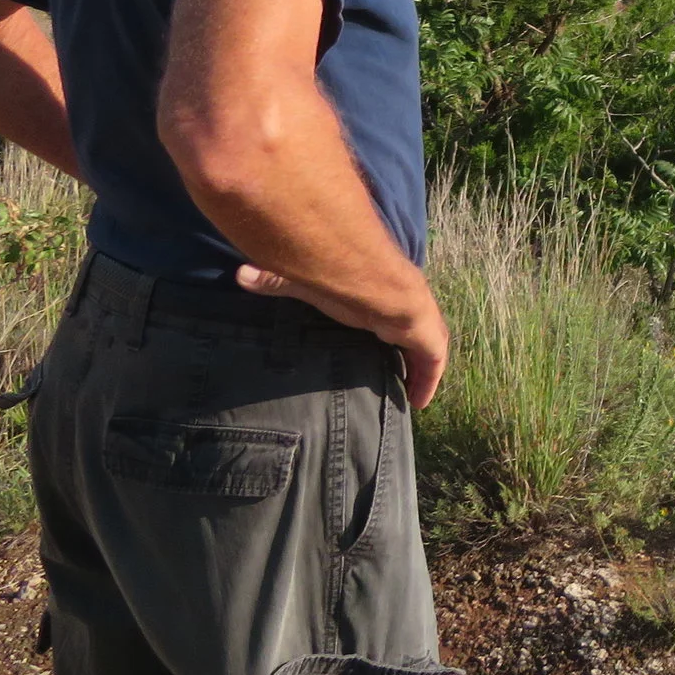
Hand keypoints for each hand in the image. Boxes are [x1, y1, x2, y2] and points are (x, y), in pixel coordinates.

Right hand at [235, 263, 451, 408]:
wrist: (380, 283)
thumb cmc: (344, 279)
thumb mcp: (309, 283)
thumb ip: (278, 281)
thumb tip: (240, 274)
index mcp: (383, 293)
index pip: (389, 313)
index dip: (389, 329)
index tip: (382, 342)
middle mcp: (407, 308)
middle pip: (413, 333)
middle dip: (412, 353)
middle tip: (403, 378)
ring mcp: (423, 323)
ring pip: (427, 350)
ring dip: (421, 370)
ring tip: (412, 394)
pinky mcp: (430, 340)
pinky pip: (433, 364)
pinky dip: (429, 381)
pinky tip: (420, 401)